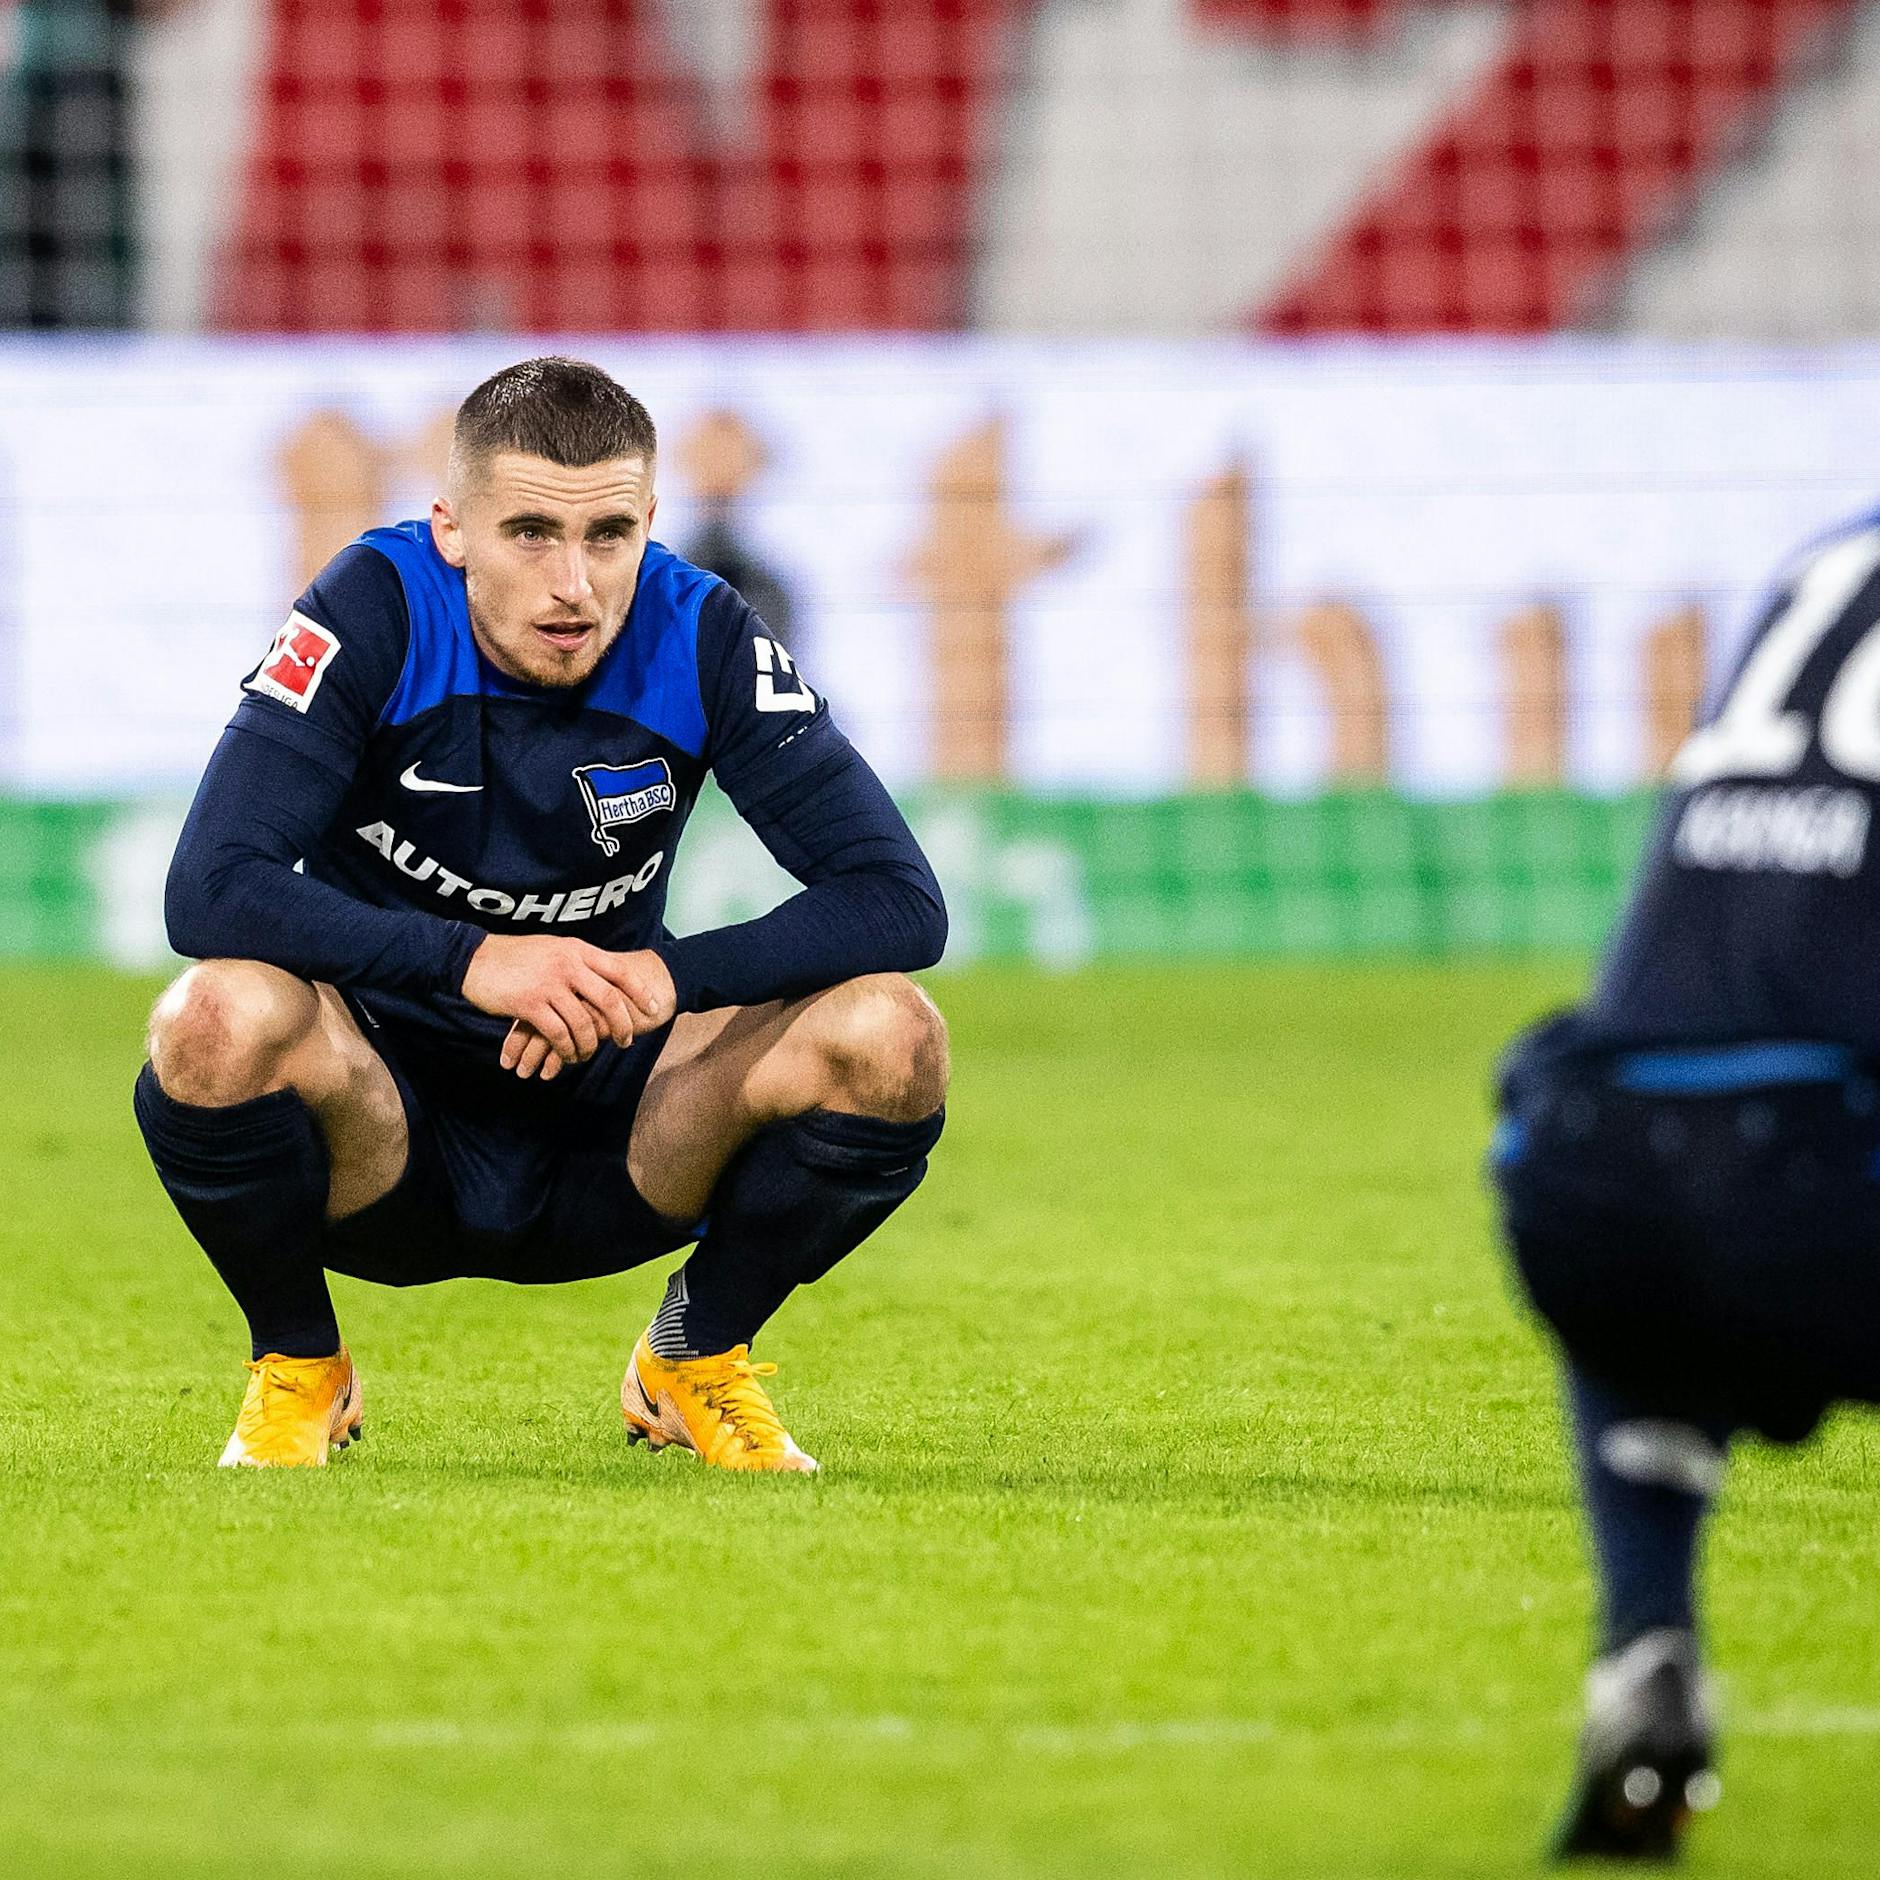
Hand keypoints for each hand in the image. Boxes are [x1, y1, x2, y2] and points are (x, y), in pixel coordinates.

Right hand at [462, 936, 670, 1080]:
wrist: (473, 958)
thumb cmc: (515, 956)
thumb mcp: (553, 948)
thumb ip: (577, 960)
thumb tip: (604, 974)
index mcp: (577, 950)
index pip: (619, 970)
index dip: (640, 991)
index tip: (655, 1007)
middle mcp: (568, 964)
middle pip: (608, 999)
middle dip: (622, 1024)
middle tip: (626, 1041)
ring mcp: (549, 984)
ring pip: (583, 1023)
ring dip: (590, 1044)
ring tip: (588, 1053)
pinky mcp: (530, 1004)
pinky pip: (558, 1034)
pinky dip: (566, 1049)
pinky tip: (567, 1055)